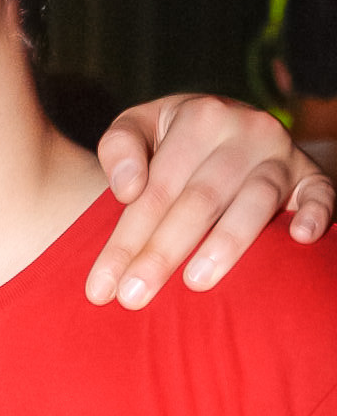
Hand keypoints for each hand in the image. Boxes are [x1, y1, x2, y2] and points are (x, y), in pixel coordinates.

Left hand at [85, 95, 333, 308]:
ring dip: (226, 243)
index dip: (124, 240)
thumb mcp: (138, 127)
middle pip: (198, 200)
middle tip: (133, 298)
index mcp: (198, 117)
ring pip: (254, 201)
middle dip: (162, 253)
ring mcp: (281, 153)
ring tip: (195, 282)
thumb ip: (119, 149)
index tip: (100, 288)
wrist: (223, 126)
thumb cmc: (170, 141)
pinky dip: (316, 213)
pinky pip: (321, 193)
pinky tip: (299, 239)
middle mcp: (245, 130)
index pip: (155, 189)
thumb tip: (128, 189)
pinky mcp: (311, 175)